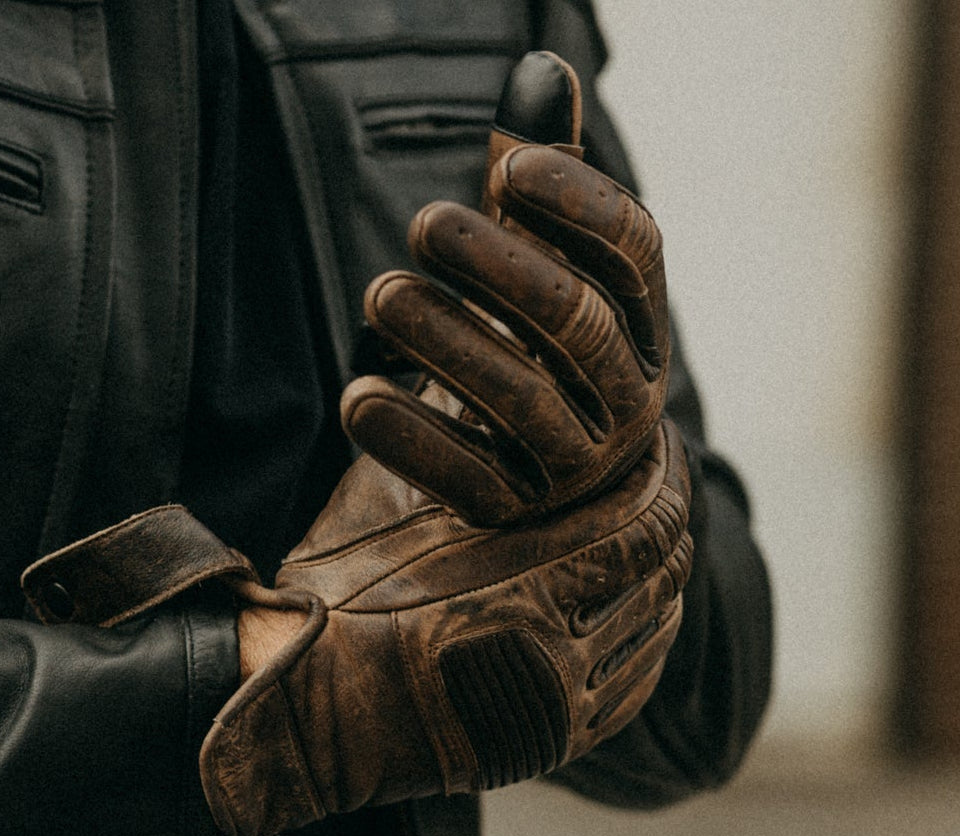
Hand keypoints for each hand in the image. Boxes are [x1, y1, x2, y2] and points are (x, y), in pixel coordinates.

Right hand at [201, 418, 691, 835]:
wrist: (304, 707)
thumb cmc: (336, 592)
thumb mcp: (385, 499)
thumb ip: (446, 438)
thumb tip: (474, 363)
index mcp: (512, 583)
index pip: (643, 517)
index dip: (661, 471)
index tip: (655, 439)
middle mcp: (550, 650)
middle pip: (665, 568)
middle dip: (667, 514)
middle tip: (654, 480)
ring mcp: (559, 704)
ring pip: (659, 623)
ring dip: (661, 573)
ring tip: (645, 536)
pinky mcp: (557, 741)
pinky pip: (637, 682)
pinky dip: (647, 634)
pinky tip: (633, 607)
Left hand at [341, 54, 669, 527]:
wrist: (559, 469)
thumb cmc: (542, 339)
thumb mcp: (550, 262)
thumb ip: (544, 178)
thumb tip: (539, 67)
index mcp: (640, 320)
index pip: (635, 254)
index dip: (580, 206)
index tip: (508, 171)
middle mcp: (623, 393)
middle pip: (576, 324)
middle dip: (501, 268)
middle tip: (426, 224)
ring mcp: (573, 460)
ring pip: (523, 401)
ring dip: (448, 342)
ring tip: (382, 293)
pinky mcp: (516, 508)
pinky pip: (471, 481)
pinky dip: (414, 440)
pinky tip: (358, 400)